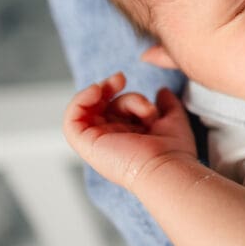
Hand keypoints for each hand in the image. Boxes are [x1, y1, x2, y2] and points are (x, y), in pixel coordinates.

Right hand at [63, 72, 196, 190]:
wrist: (167, 167)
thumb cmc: (173, 151)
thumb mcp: (173, 120)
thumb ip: (168, 105)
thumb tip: (162, 91)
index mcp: (130, 138)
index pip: (118, 112)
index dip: (123, 95)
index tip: (131, 82)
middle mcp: (113, 141)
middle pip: (103, 108)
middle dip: (109, 88)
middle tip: (121, 78)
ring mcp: (99, 144)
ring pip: (90, 110)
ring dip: (100, 91)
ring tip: (118, 83)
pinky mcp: (87, 145)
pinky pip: (71, 121)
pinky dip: (79, 101)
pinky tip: (97, 91)